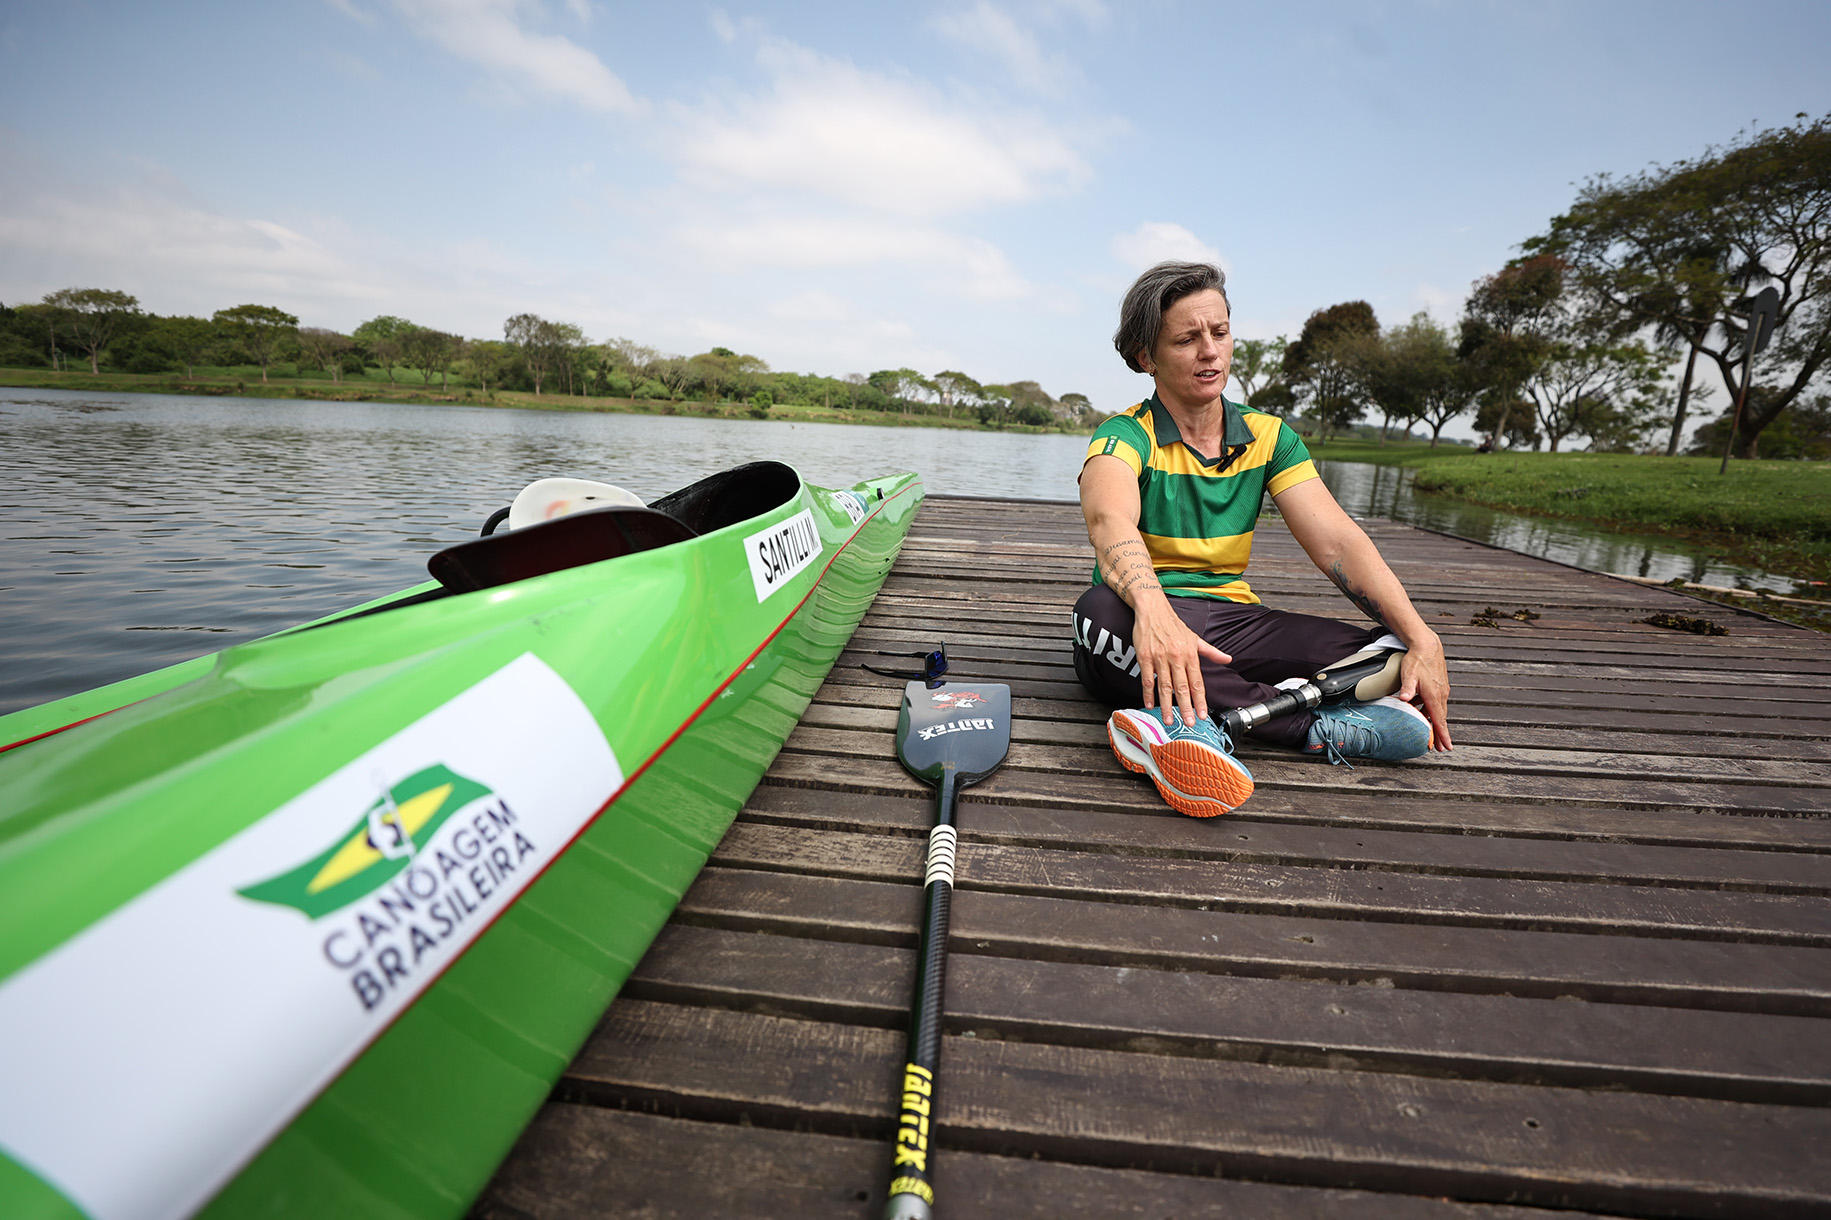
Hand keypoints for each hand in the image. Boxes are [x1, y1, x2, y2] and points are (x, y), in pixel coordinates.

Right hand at [1131, 600, 1230, 724]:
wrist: (1153, 610)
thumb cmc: (1174, 625)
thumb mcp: (1195, 638)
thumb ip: (1212, 652)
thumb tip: (1228, 659)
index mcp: (1190, 654)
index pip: (1197, 682)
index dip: (1200, 700)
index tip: (1203, 714)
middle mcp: (1176, 657)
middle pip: (1182, 687)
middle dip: (1186, 707)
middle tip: (1189, 722)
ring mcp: (1159, 658)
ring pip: (1164, 686)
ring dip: (1166, 705)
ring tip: (1169, 719)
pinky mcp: (1144, 657)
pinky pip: (1147, 679)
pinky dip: (1148, 693)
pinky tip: (1149, 704)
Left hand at [1396, 633, 1452, 750]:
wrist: (1427, 645)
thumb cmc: (1417, 660)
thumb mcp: (1408, 674)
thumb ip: (1407, 688)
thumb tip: (1404, 699)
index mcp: (1434, 695)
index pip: (1439, 720)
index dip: (1442, 734)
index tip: (1447, 746)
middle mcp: (1441, 694)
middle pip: (1441, 719)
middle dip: (1441, 734)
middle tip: (1441, 748)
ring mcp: (1441, 690)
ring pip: (1438, 710)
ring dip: (1435, 722)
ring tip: (1432, 733)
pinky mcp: (1439, 686)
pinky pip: (1436, 702)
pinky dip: (1431, 710)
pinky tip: (1422, 711)